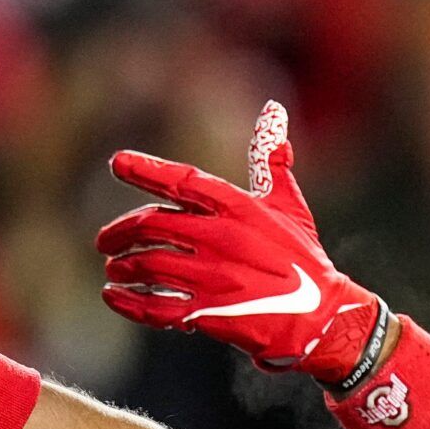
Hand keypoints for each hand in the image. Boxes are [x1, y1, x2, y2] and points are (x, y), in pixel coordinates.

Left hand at [97, 101, 379, 381]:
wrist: (323, 318)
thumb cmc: (305, 260)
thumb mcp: (289, 206)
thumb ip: (271, 160)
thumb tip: (273, 110)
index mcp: (238, 207)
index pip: (181, 179)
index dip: (146, 169)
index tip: (118, 162)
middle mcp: (220, 238)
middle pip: (151, 224)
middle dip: (120, 231)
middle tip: (106, 240)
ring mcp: (213, 277)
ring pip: (147, 264)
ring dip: (123, 265)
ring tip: (114, 268)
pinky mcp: (209, 314)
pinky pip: (155, 306)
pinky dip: (128, 302)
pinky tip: (114, 297)